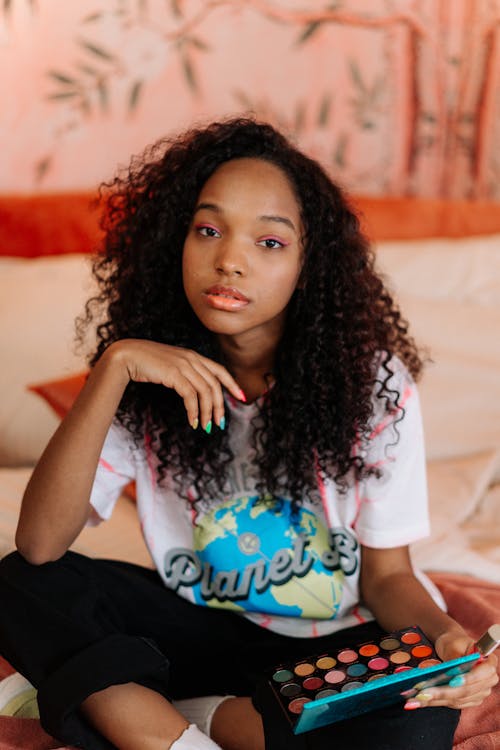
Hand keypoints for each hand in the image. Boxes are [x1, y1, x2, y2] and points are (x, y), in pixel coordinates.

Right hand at [108, 339, 244, 430]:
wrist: (126, 356)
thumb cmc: (145, 363)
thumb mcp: (170, 366)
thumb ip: (184, 373)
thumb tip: (194, 392)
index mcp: (193, 356)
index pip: (220, 370)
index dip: (233, 384)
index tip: (242, 397)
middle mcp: (192, 359)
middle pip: (214, 385)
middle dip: (220, 406)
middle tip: (219, 424)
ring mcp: (183, 365)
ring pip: (205, 392)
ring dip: (207, 413)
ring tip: (205, 427)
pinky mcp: (174, 374)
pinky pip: (191, 396)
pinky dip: (194, 411)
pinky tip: (192, 422)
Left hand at [406, 629, 498, 709]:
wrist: (451, 646)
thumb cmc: (454, 641)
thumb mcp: (453, 643)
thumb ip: (454, 657)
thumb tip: (449, 671)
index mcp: (489, 663)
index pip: (483, 674)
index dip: (469, 679)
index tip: (453, 680)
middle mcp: (487, 681)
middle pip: (466, 691)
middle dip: (444, 693)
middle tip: (424, 693)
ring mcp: (479, 693)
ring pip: (457, 699)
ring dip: (436, 700)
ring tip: (417, 698)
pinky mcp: (468, 700)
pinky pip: (452, 704)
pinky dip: (436, 702)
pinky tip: (421, 701)